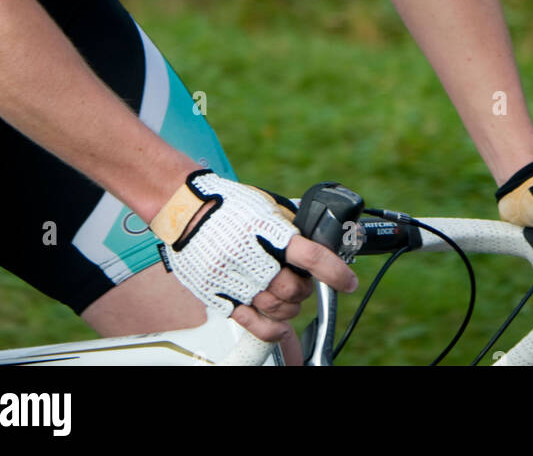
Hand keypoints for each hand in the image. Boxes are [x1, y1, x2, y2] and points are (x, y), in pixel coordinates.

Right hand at [150, 171, 357, 365]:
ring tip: (288, 296)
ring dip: (290, 306)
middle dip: (305, 288)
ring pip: (276, 308)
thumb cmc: (227, 204)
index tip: (348, 281)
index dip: (335, 272)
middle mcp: (250, 258)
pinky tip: (280, 326)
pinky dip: (272, 329)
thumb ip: (289, 227)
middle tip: (303, 281)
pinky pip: (252, 323)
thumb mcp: (264, 206)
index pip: (310, 256)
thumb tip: (318, 243)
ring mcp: (233, 280)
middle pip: (293, 288)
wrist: (184, 210)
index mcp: (266, 230)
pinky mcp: (218, 295)